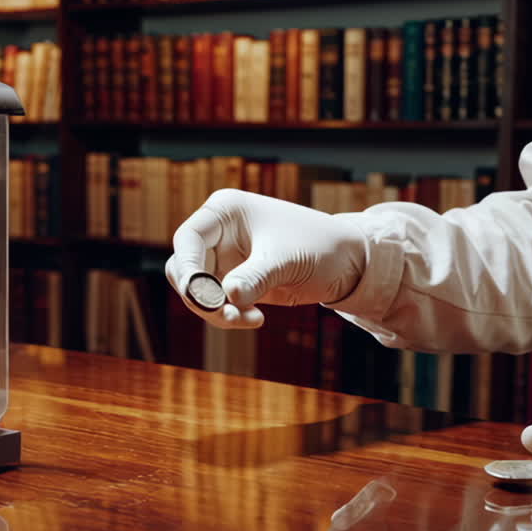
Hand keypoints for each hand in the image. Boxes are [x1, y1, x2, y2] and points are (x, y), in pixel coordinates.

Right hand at [165, 189, 368, 328]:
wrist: (346, 264)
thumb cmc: (319, 246)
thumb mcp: (287, 260)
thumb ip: (256, 276)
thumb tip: (228, 296)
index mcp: (226, 211)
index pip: (188, 239)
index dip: (188, 267)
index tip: (199, 294)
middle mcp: (219, 234)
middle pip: (185, 269)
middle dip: (201, 296)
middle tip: (227, 314)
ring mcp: (225, 259)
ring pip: (197, 292)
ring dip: (216, 312)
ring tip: (249, 319)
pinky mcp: (235, 283)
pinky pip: (216, 305)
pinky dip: (229, 316)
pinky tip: (257, 319)